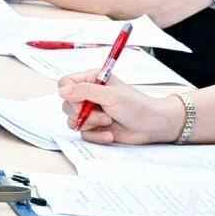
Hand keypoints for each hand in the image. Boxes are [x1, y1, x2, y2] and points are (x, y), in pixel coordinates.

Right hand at [63, 74, 182, 143]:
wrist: (152, 125)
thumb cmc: (137, 106)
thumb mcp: (110, 95)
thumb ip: (84, 91)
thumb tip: (62, 91)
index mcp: (92, 80)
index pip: (66, 83)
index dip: (68, 94)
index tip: (79, 102)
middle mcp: (90, 95)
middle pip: (66, 104)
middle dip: (82, 113)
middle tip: (101, 113)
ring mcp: (92, 112)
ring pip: (73, 120)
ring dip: (91, 124)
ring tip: (108, 121)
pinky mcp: (95, 127)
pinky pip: (84, 134)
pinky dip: (96, 135)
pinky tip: (110, 133)